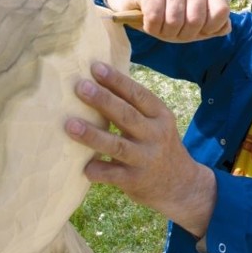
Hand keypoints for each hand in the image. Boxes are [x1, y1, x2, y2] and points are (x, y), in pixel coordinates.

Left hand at [65, 62, 215, 237]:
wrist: (182, 185)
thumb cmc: (160, 147)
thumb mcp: (158, 124)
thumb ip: (136, 108)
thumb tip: (100, 82)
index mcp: (161, 117)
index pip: (139, 95)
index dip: (117, 81)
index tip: (96, 67)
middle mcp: (155, 136)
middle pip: (127, 115)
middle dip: (103, 100)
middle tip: (80, 87)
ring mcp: (145, 159)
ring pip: (116, 145)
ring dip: (92, 135)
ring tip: (69, 125)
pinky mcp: (135, 181)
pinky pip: (111, 175)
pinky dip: (96, 169)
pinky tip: (82, 165)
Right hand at [105, 0, 230, 42]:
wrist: (138, 4)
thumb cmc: (171, 16)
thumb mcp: (196, 26)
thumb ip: (215, 27)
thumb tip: (226, 27)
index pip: (221, 12)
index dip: (209, 29)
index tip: (197, 31)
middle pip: (196, 21)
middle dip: (183, 34)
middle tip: (174, 30)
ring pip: (174, 21)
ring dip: (164, 32)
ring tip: (161, 26)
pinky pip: (155, 18)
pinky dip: (151, 27)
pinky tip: (149, 22)